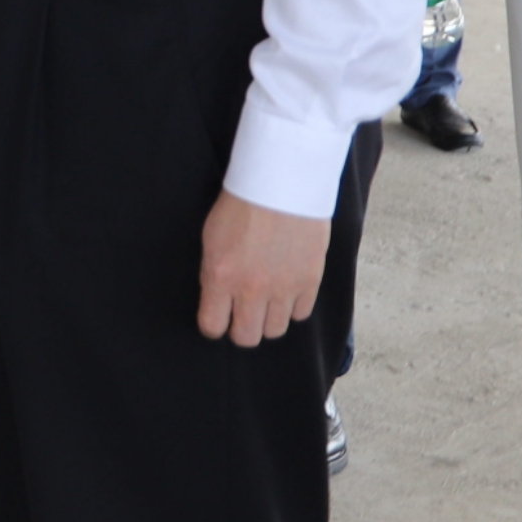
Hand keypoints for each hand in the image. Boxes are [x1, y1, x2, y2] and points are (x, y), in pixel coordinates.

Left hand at [196, 192, 329, 346]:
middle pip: (246, 338)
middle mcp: (252, 289)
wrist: (282, 183)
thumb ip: (214, 274)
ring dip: (269, 320)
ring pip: (275, 330)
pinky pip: (301, 314)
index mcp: (221, 277)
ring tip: (266, 302)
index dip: (214, 325)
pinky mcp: (310, 281)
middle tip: (243, 315)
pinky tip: (287, 291)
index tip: (218, 318)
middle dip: (241, 330)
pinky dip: (293, 307)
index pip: (212, 326)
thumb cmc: (242, 204)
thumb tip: (218, 298)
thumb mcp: (211, 239)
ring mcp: (284, 287)